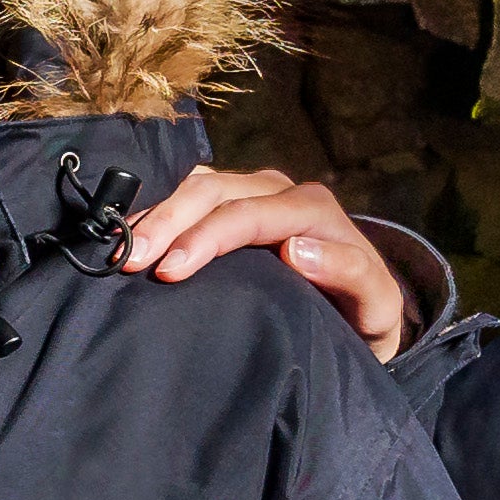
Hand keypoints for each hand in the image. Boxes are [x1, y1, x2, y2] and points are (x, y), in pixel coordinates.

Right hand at [122, 165, 417, 355]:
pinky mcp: (236, 203)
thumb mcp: (376, 306)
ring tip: (123, 250)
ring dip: (158, 215)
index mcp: (315, 209)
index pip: (251, 213)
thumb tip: (295, 249)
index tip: (169, 272)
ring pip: (199, 185)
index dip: (207, 238)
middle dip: (170, 221)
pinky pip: (192, 194)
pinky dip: (160, 213)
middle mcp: (283, 191)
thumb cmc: (365, 314)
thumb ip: (349, 274)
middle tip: (131, 260)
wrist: (361, 309)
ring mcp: (256, 192)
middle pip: (216, 190)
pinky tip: (133, 237)